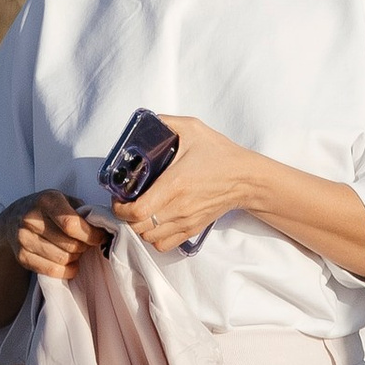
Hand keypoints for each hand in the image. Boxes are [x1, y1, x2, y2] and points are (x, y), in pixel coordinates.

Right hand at [1, 186, 110, 284]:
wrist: (13, 219)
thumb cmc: (47, 209)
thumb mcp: (64, 200)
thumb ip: (82, 211)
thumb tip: (105, 226)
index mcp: (46, 200)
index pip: (71, 224)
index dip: (91, 234)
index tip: (100, 237)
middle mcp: (31, 219)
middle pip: (69, 244)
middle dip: (85, 247)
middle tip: (87, 244)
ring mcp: (24, 239)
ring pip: (62, 259)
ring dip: (76, 258)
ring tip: (77, 250)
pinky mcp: (22, 257)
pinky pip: (52, 271)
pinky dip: (66, 270)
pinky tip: (69, 262)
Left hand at [107, 113, 258, 254]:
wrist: (246, 178)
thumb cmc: (220, 154)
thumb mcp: (193, 129)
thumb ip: (166, 122)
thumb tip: (147, 119)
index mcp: (175, 184)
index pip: (137, 210)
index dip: (120, 208)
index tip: (118, 197)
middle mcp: (179, 207)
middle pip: (138, 227)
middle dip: (125, 216)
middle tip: (125, 201)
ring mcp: (186, 221)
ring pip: (149, 238)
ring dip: (138, 227)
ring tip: (138, 211)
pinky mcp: (192, 229)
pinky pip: (163, 245)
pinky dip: (153, 237)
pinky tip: (153, 222)